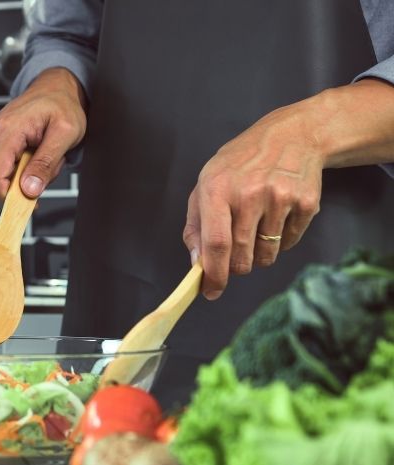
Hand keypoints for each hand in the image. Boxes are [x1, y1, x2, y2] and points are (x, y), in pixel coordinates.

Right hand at [0, 67, 86, 198]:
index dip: (11, 197)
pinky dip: (20, 167)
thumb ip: (46, 163)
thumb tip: (28, 190)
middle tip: (49, 162)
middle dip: (25, 181)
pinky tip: (32, 151)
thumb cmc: (61, 106)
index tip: (32, 202)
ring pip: (2, 176)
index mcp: (7, 130)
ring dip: (25, 174)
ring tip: (42, 153)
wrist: (53, 90)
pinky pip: (1, 168)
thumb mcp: (66, 134)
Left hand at [183, 79, 393, 299]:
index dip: (213, 274)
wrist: (292, 136)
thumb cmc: (241, 163)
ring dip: (259, 255)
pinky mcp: (305, 204)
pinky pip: (289, 244)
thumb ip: (196, 224)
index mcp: (217, 189)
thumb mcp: (207, 182)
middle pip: (242, 257)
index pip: (216, 244)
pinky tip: (277, 215)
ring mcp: (280, 199)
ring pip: (267, 256)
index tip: (211, 291)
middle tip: (236, 258)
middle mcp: (249, 194)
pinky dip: (280, 241)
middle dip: (236, 267)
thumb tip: (197, 262)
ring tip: (257, 228)